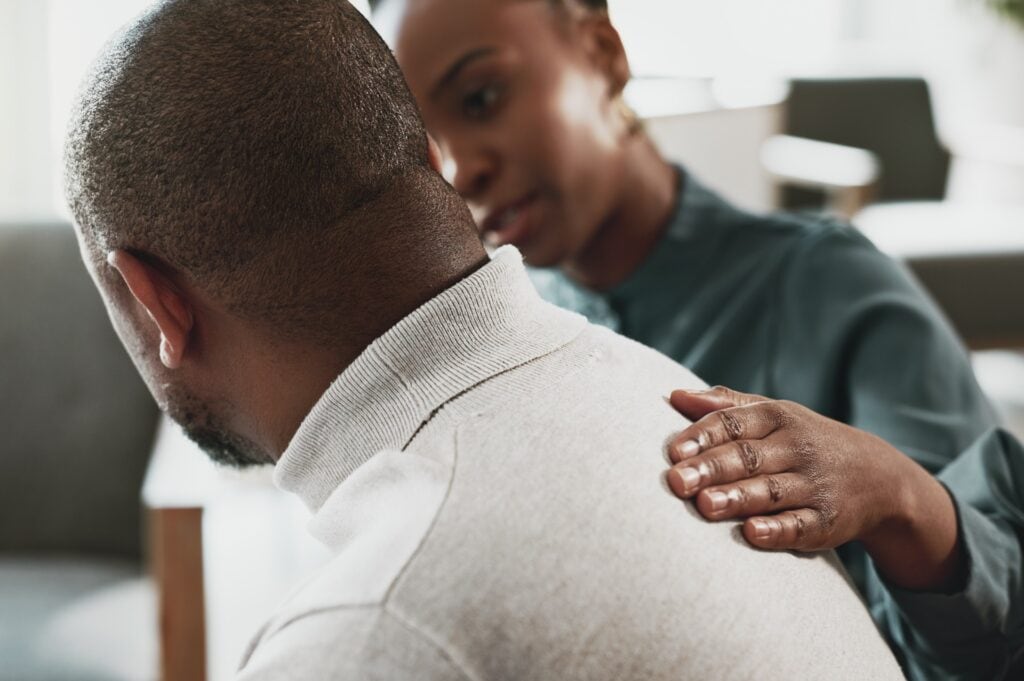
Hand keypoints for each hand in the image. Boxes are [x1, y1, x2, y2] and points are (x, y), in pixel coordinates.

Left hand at [665, 386, 963, 589]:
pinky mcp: (828, 521)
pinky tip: (752, 534)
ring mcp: (813, 485)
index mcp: (777, 418)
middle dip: (711, 468)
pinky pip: (802, 525)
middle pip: (748, 457)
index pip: (735, 422)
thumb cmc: (803, 442)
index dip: (703, 436)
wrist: (880, 477)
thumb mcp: (774, 415)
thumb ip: (726, 406)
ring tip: (705, 505)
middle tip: (676, 482)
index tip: (673, 451)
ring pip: (771, 491)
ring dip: (737, 498)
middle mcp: (795, 448)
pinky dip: (778, 530)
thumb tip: (674, 396)